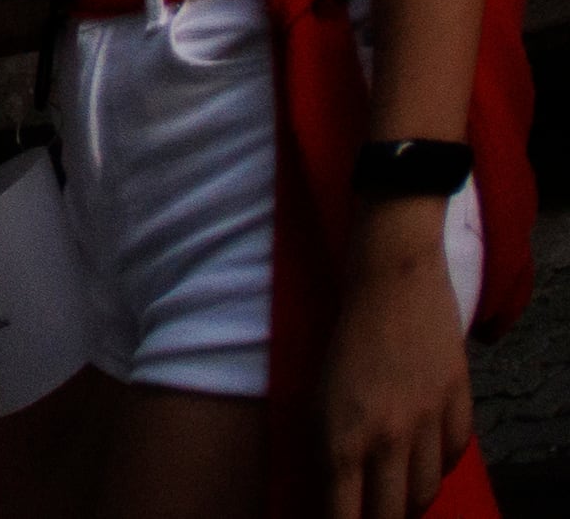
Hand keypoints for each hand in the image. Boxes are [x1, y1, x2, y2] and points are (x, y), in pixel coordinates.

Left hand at [328, 201, 478, 518]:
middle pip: (392, 512)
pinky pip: (454, 456)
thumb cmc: (340, 335)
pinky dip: (439, 461)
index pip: (344, 513)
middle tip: (369, 511)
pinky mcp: (458, 405)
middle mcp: (387, 437)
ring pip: (427, 490)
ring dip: (411, 496)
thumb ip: (330, 445)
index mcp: (342, 435)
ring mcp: (427, 423)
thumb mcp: (319, 394)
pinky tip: (425, 453)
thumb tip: (337, 489)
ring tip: (396, 490)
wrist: (390, 280)